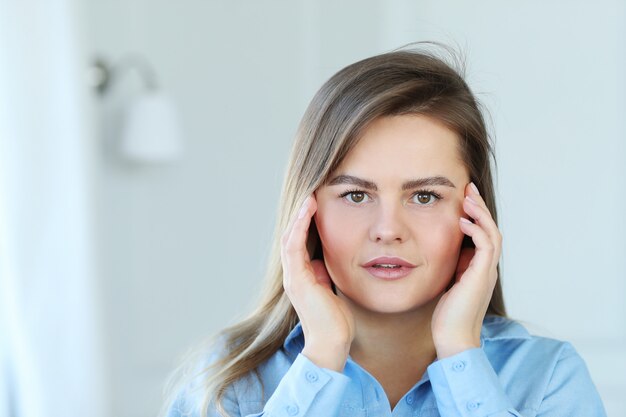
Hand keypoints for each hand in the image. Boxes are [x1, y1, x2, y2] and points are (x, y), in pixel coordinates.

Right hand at [281, 193, 355, 370]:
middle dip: (299, 215)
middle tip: (310, 194)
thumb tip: (323, 262)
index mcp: (301, 276)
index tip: (315, 204)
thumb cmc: (335, 320)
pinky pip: (293, 247)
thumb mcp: (330, 290)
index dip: (304, 223)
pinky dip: (298, 226)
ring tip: (308, 197)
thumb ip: (324, 275)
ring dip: (298, 216)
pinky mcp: (297, 280)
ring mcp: (293, 277)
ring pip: (289, 238)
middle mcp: (293, 275)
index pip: (299, 243)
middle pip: (291, 237)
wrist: (332, 343)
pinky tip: (306, 211)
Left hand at [431, 182, 501, 358]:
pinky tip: (463, 221)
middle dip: (480, 206)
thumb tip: (442, 250)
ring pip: (493, 233)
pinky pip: (486, 246)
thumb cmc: (447, 314)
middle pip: (491, 228)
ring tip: (468, 198)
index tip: (463, 197)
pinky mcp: (482, 276)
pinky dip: (477, 231)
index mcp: (480, 268)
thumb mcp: (448, 282)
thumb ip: (451, 266)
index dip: (475, 214)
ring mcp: (487, 271)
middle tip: (468, 188)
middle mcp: (487, 267)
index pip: (483, 234)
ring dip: (480, 213)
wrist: (453, 337)